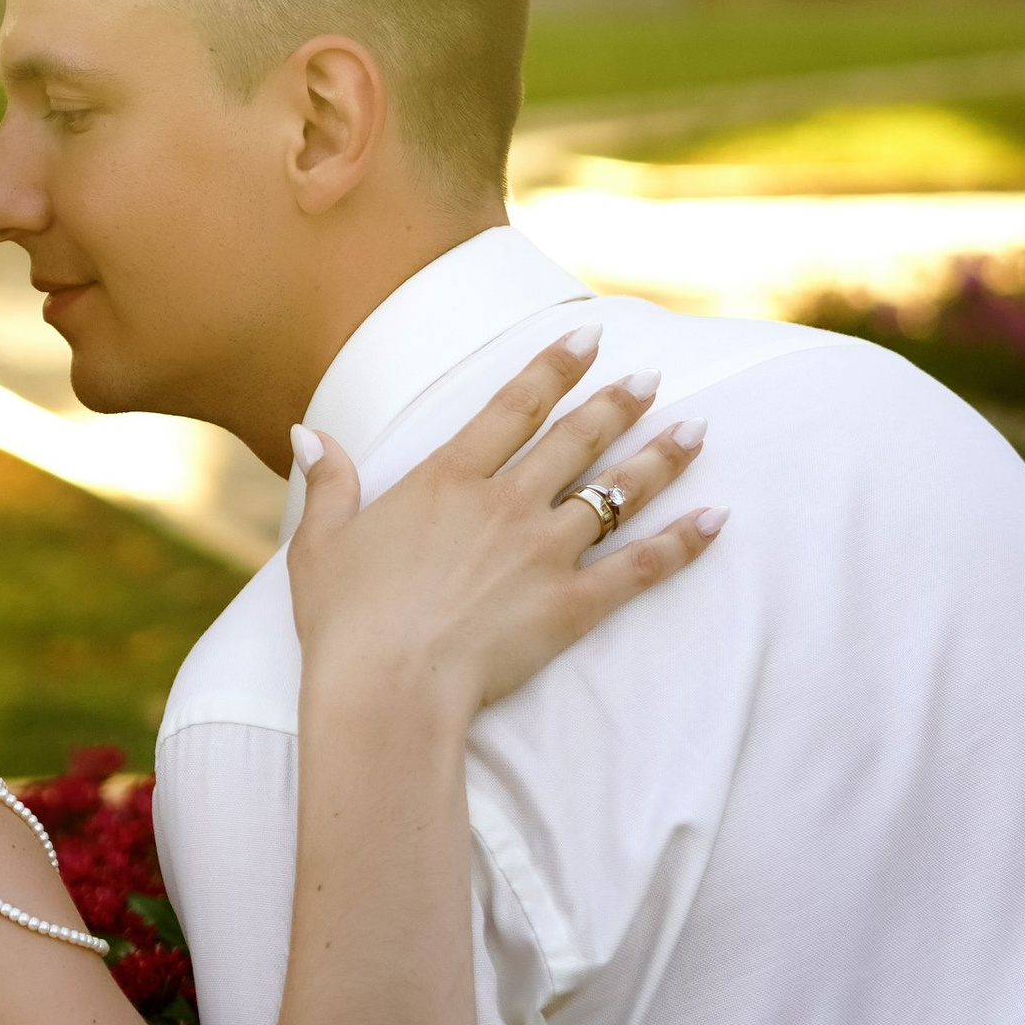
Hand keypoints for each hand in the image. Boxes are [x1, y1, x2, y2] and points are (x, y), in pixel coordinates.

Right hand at [286, 331, 721, 721]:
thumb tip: (309, 433)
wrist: (387, 687)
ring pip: (616, 492)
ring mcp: (544, 551)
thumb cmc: (344, 622)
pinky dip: (682, 542)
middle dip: (618, 403)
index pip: (512, 407)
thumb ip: (329, 482)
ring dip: (661, 458)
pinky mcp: (571, 604)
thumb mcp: (320, 543)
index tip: (588, 337)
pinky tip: (716, 520)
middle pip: (576, 439)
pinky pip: (639, 566)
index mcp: (447, 480)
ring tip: (698, 430)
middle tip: (653, 377)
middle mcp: (505, 502)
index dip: (552, 368)